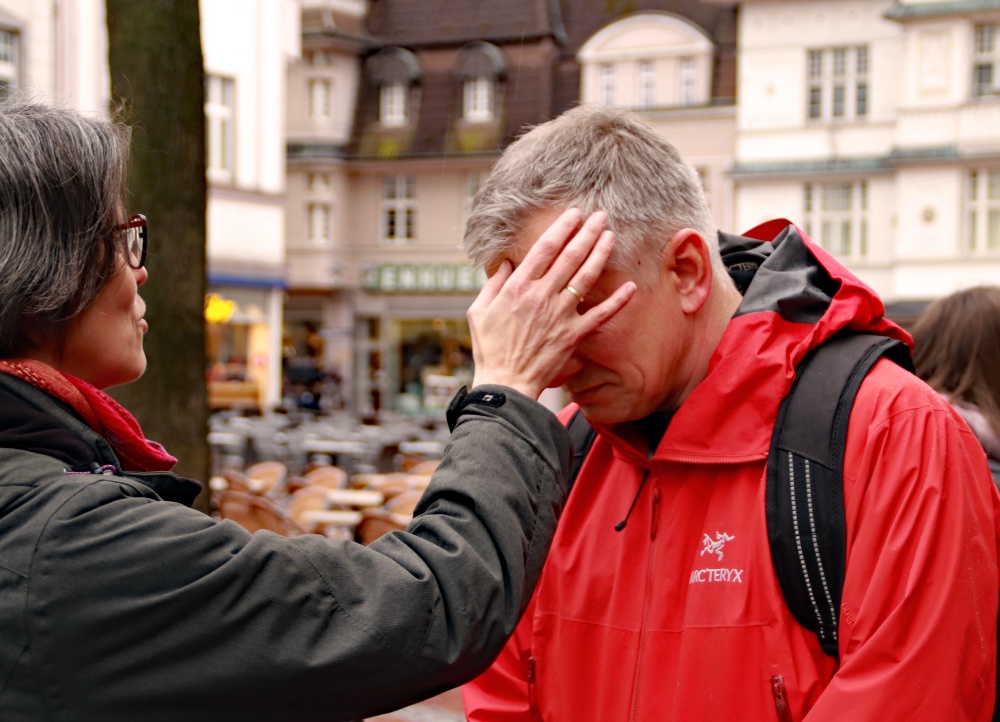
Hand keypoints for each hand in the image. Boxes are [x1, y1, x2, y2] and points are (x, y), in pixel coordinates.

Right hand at [467, 208, 635, 398]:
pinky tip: (630, 286)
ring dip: (600, 254)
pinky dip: (617, 301)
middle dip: (587, 233)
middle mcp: (541, 296)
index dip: (562, 228)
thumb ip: (493, 284)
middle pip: (570, 256)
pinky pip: (600, 315)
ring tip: (611, 236)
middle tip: (600, 216)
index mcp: (518, 287)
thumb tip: (507, 264)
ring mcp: (559, 315)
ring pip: (585, 278)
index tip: (574, 214)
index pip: (544, 248)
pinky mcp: (573, 335)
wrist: (505, 383)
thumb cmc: (489, 349)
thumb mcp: (478, 311)